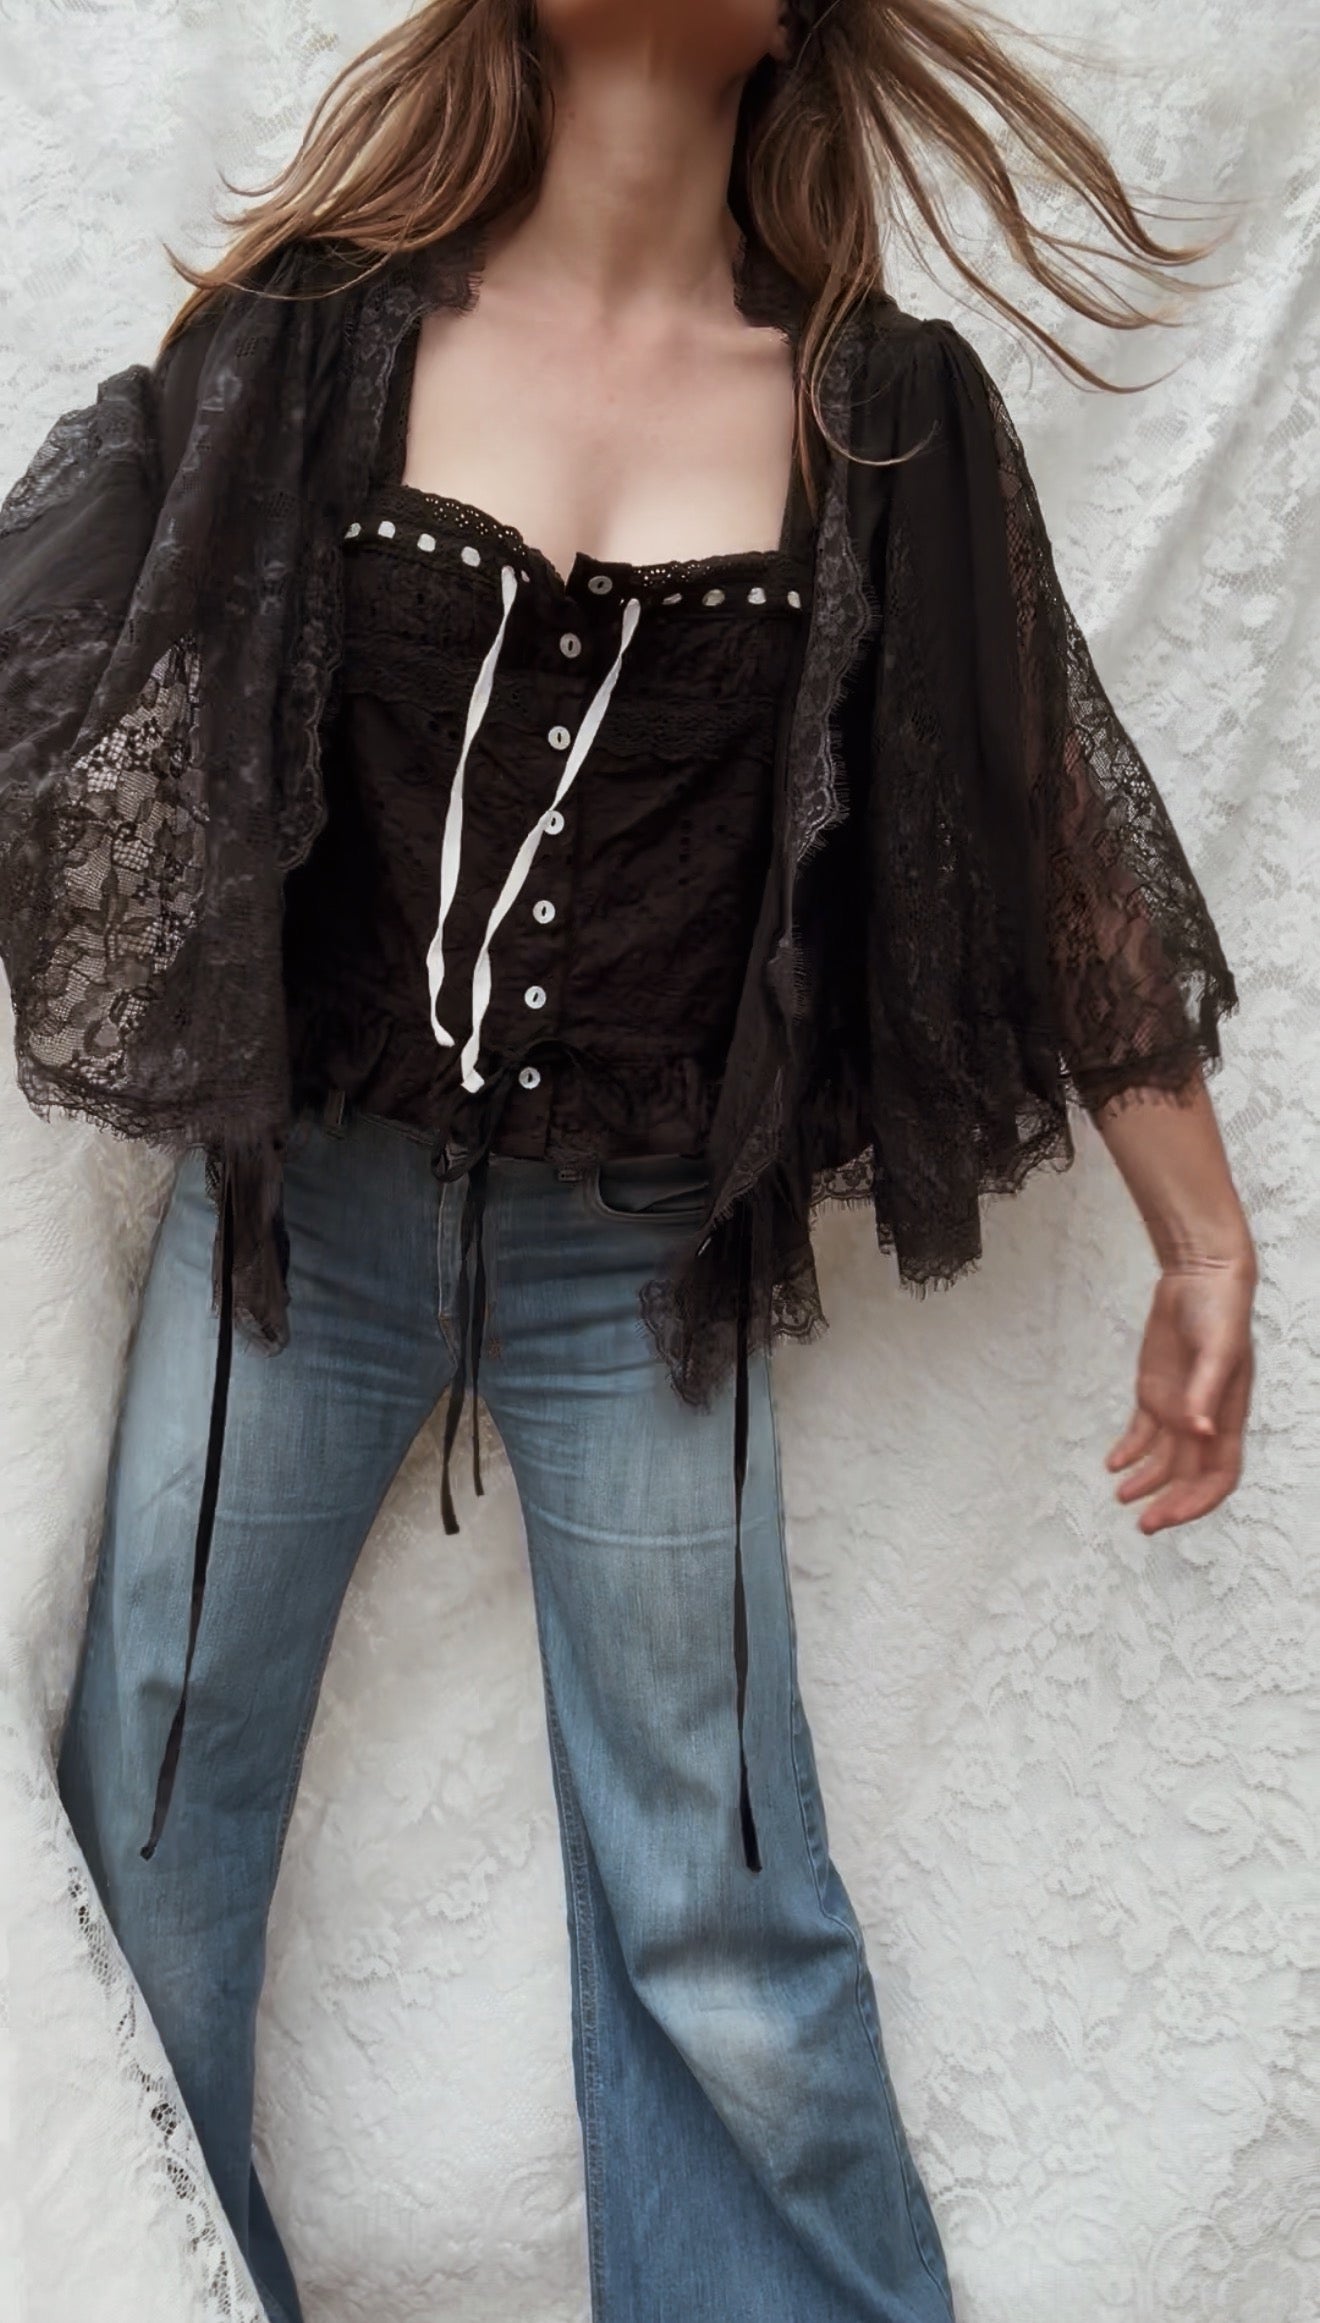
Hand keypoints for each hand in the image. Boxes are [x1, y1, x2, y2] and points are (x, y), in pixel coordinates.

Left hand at [1105, 1252, 1255, 1532]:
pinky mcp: (1156, 1392)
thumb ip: (1206, 1392)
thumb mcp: (1216, 1350)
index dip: (1197, 1501)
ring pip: (1162, 1460)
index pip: (1219, 1475)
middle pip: (1188, 1476)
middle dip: (1168, 1503)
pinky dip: (1129, 1451)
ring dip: (1144, 1481)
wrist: (1199, 1279)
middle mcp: (1203, 1419)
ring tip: (1121, 1497)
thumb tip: (1200, 1433)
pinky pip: (1142, 1433)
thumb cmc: (1218, 1312)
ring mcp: (1179, 1407)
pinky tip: (1112, 1465)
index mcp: (1227, 1417)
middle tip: (1143, 1525)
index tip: (1169, 1516)